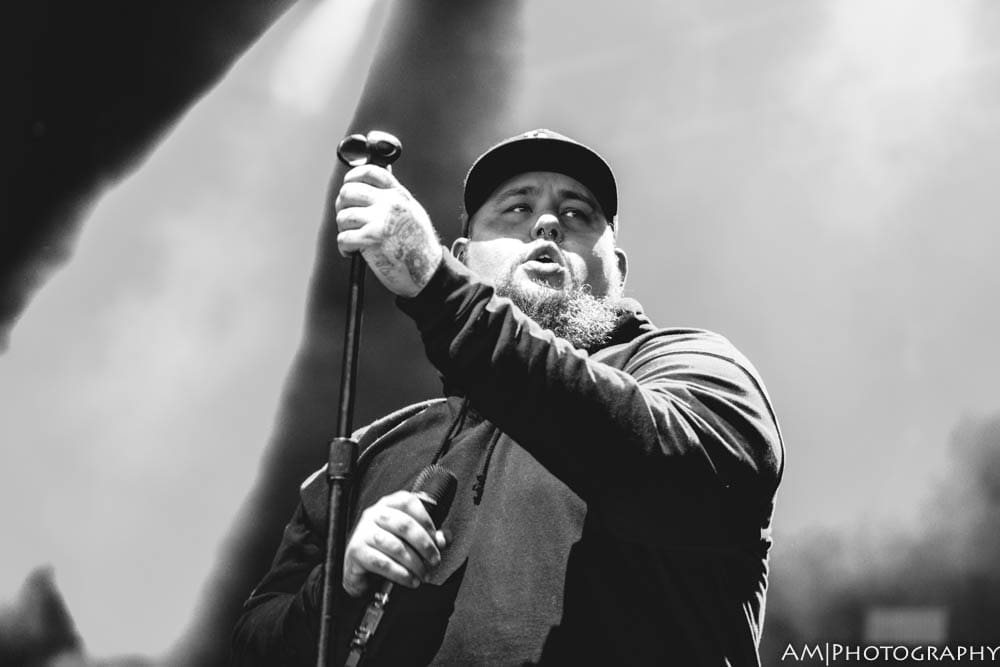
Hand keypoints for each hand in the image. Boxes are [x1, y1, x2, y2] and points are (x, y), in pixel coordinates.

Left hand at [335, 165, 443, 297]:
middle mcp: (389, 203)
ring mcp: (380, 220)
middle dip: (342, 206)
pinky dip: (344, 247)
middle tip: (348, 220)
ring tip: (354, 239)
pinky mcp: (372, 239)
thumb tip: (372, 184)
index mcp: (399, 195)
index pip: (370, 172)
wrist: (428, 271)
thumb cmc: (419, 246)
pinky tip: (353, 252)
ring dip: (343, 229)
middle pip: (349, 192)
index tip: (347, 185)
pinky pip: (343, 237)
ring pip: (343, 216)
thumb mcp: (413, 212)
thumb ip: (394, 197)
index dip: (353, 176)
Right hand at [342, 490, 447, 597]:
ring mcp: (363, 531)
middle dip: (424, 545)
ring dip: (414, 563)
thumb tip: (445, 539)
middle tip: (435, 561)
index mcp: (388, 504)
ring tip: (424, 575)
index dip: (426, 521)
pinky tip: (410, 580)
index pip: (409, 502)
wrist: (359, 569)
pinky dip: (400, 574)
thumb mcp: (410, 540)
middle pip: (404, 525)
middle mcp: (373, 514)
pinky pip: (382, 563)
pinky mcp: (356, 551)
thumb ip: (430, 537)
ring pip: (395, 546)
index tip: (437, 540)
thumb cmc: (388, 550)